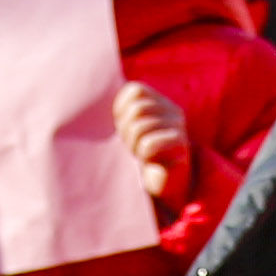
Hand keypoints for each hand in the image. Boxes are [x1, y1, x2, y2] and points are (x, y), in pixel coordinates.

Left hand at [115, 80, 191, 201]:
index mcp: (158, 102)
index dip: (121, 110)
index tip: (122, 130)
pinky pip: (149, 144)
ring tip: (138, 155)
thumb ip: (118, 113)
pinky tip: (148, 162)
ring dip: (132, 145)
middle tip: (129, 147)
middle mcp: (172, 111)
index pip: (135, 90)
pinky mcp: (181, 145)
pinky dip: (142, 154)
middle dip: (125, 131)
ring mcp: (178, 127)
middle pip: (137, 109)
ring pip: (141, 127)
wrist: (160, 185)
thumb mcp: (125, 131)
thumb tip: (94, 101)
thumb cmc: (138, 157)